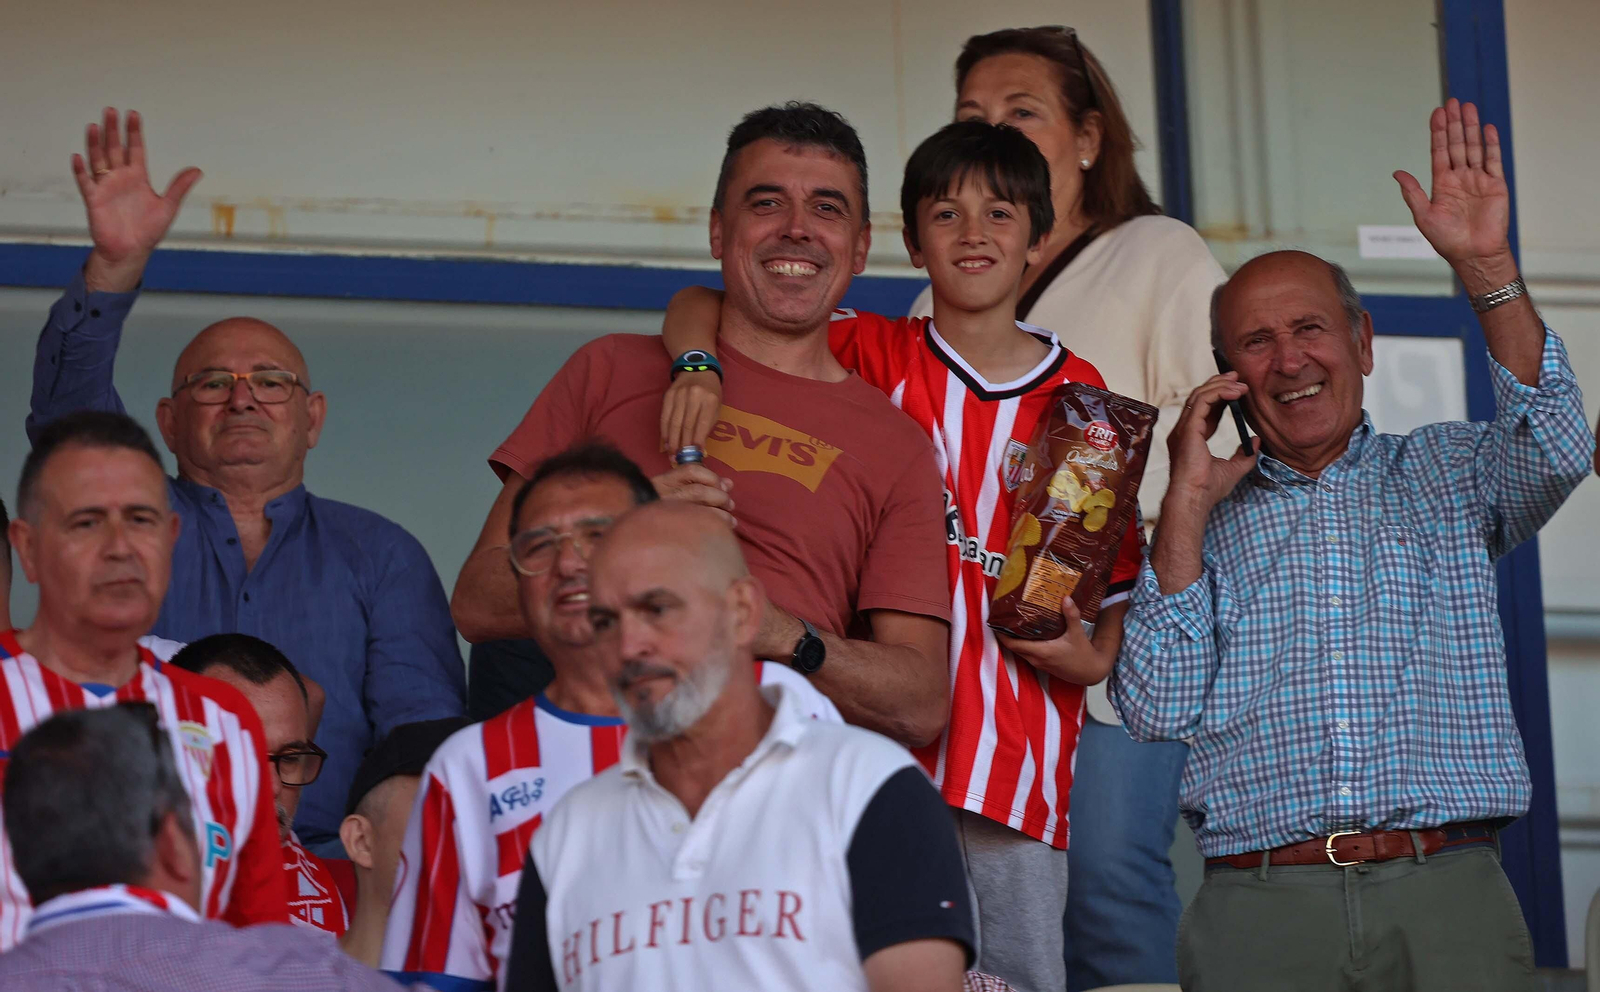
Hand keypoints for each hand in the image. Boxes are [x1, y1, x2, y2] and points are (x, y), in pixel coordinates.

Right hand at [72, 108, 202, 292]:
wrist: (131, 252)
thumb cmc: (148, 231)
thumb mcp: (168, 207)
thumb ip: (179, 187)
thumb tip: (197, 170)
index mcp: (138, 177)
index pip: (135, 149)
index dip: (134, 132)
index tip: (133, 114)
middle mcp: (120, 178)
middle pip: (114, 148)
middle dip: (113, 130)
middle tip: (110, 110)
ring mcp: (105, 187)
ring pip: (98, 160)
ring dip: (95, 143)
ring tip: (94, 126)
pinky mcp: (94, 200)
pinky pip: (85, 182)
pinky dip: (80, 170)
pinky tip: (78, 157)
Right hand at [651, 463, 735, 526]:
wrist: (635, 529)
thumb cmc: (660, 506)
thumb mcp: (675, 489)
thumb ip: (701, 483)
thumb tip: (729, 484)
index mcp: (664, 481)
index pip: (692, 471)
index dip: (712, 477)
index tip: (724, 486)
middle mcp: (663, 495)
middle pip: (698, 492)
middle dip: (720, 497)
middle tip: (730, 505)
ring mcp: (666, 513)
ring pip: (699, 510)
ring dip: (721, 514)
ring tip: (731, 521)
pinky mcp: (670, 530)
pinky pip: (698, 526)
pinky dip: (715, 526)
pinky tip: (723, 530)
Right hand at [660, 370, 722, 452]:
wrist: (699, 370)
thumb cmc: (711, 393)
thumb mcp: (716, 408)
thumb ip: (707, 426)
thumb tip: (698, 448)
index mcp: (710, 400)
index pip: (702, 424)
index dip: (698, 441)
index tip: (695, 454)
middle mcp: (694, 396)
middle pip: (686, 425)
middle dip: (683, 445)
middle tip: (680, 459)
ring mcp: (679, 394)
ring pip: (674, 422)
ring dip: (672, 441)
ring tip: (672, 454)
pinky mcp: (668, 395)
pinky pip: (665, 416)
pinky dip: (665, 431)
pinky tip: (665, 441)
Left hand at [996, 597, 1111, 684]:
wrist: (1090, 672)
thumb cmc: (1083, 654)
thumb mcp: (1077, 633)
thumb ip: (1071, 616)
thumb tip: (1065, 598)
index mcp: (1041, 651)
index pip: (1013, 644)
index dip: (1001, 635)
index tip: (995, 622)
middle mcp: (1036, 659)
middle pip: (1013, 646)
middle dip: (1005, 634)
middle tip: (1003, 617)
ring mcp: (1039, 663)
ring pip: (1020, 650)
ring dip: (1014, 639)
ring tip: (1011, 622)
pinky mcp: (1043, 664)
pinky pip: (1027, 653)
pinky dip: (1023, 643)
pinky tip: (1026, 632)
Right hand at [1163, 374, 1259, 516]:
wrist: (1195, 498)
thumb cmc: (1208, 489)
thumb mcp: (1234, 468)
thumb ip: (1244, 454)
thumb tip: (1256, 441)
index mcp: (1191, 437)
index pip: (1204, 408)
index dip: (1220, 395)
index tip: (1237, 388)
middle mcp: (1184, 430)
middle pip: (1199, 397)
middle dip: (1218, 383)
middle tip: (1237, 376)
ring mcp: (1183, 428)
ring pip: (1199, 395)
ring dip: (1221, 385)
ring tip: (1240, 384)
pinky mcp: (1187, 428)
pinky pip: (1201, 401)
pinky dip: (1219, 393)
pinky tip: (1235, 392)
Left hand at [1394, 99, 1514, 289]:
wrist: (1474, 253)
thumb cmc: (1447, 240)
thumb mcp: (1424, 216)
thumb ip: (1413, 193)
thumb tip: (1397, 173)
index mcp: (1441, 184)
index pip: (1439, 151)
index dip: (1438, 132)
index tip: (1437, 112)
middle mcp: (1459, 178)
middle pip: (1456, 144)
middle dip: (1454, 123)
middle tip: (1453, 101)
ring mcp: (1478, 179)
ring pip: (1474, 147)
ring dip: (1472, 128)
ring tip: (1469, 107)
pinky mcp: (1496, 184)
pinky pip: (1493, 160)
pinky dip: (1491, 144)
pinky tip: (1488, 128)